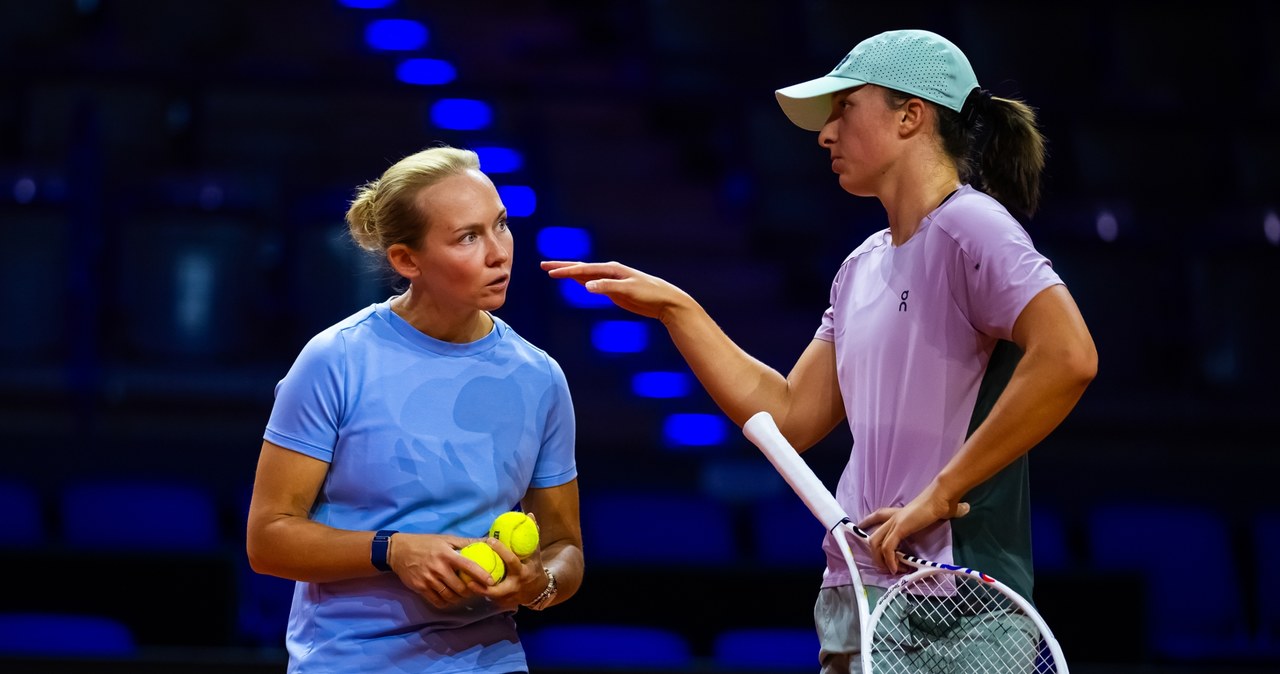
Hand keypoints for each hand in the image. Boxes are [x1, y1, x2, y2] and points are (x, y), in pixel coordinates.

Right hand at [388, 532, 488, 608]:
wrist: (399, 551)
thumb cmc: (426, 543)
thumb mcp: (446, 539)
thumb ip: (466, 542)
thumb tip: (488, 541)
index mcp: (447, 554)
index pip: (468, 566)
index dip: (481, 575)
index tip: (491, 582)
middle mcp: (439, 568)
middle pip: (460, 587)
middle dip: (470, 591)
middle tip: (475, 590)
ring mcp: (429, 580)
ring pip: (450, 596)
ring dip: (459, 598)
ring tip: (463, 594)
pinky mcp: (420, 588)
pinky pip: (437, 601)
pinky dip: (446, 602)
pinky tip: (449, 598)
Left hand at [472, 513, 551, 610]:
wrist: (538, 590)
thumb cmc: (534, 567)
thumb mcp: (535, 552)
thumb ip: (532, 534)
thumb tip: (528, 515)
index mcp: (522, 572)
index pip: (511, 560)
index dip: (501, 550)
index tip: (489, 539)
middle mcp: (515, 586)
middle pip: (497, 589)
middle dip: (483, 583)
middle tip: (470, 571)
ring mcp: (508, 597)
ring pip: (490, 595)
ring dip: (477, 590)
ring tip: (464, 582)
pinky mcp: (502, 603)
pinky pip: (489, 598)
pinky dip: (479, 592)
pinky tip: (467, 586)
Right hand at [541, 260, 692, 322]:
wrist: (666, 302)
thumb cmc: (650, 294)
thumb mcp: (628, 290)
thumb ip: (607, 287)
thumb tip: (586, 286)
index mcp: (611, 269)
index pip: (583, 269)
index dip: (566, 271)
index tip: (550, 272)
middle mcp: (609, 272)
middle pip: (581, 268)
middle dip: (562, 267)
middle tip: (543, 265)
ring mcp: (611, 281)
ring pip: (585, 275)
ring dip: (570, 273)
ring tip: (553, 271)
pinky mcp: (614, 291)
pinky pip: (593, 284)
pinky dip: (581, 281)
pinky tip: (575, 281)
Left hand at [858, 489, 969, 574]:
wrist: (941, 497)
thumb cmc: (942, 502)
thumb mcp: (940, 511)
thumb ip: (947, 512)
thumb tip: (965, 508)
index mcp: (899, 513)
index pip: (878, 515)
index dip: (868, 522)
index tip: (861, 527)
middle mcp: (893, 517)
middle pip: (873, 536)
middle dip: (874, 554)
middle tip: (883, 567)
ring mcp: (894, 522)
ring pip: (876, 543)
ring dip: (881, 560)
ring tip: (891, 571)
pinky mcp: (899, 528)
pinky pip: (888, 548)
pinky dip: (890, 560)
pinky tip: (896, 568)